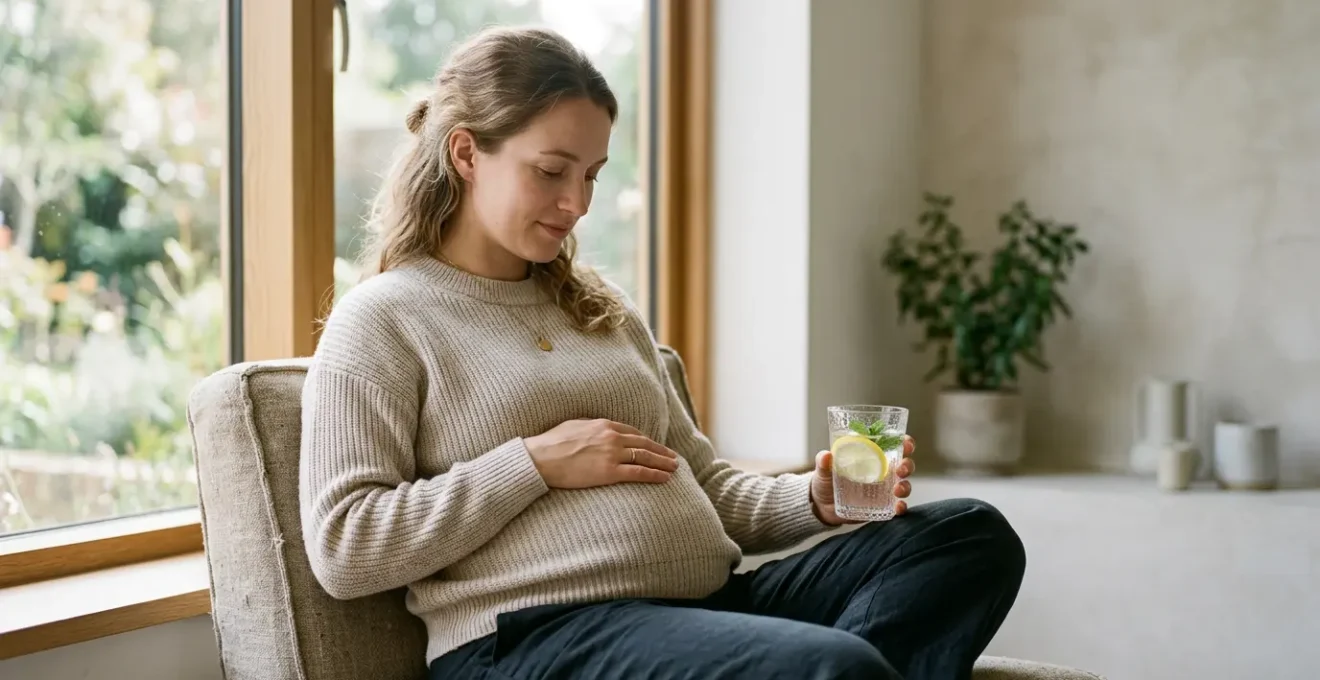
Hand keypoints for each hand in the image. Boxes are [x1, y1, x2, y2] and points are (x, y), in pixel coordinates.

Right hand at [525, 418, 679, 488]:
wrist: (541, 458)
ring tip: (674, 468)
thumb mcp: (574, 426)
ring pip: (645, 457)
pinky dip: (654, 474)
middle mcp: (612, 437)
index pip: (633, 432)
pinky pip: (638, 472)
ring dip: (663, 462)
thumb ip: (591, 427)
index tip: (655, 446)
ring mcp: (612, 454)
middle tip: (673, 457)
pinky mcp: (609, 472)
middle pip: (644, 444)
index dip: (647, 441)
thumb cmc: (551, 443)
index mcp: (603, 424)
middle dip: (661, 451)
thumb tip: (597, 429)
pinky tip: (664, 478)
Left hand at [810, 435, 915, 525]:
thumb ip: (823, 462)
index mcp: (872, 456)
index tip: (905, 443)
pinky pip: (896, 506)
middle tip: (901, 469)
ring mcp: (883, 490)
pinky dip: (901, 507)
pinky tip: (897, 507)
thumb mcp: (823, 470)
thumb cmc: (825, 481)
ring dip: (905, 486)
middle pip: (904, 465)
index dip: (904, 443)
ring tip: (897, 490)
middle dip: (907, 465)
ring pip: (904, 485)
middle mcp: (882, 471)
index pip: (894, 446)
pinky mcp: (881, 506)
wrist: (821, 506)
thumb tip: (826, 455)